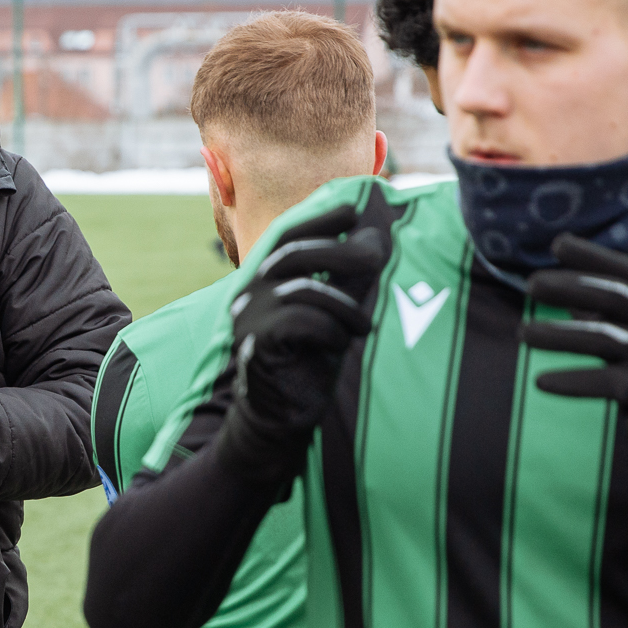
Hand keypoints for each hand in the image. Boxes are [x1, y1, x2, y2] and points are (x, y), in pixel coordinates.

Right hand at [212, 204, 385, 481]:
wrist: (279, 417)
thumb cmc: (308, 362)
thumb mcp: (333, 313)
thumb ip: (346, 280)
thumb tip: (375, 240)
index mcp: (265, 278)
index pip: (289, 235)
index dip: (320, 219)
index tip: (354, 210)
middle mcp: (250, 291)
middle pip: (296, 253)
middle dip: (343, 250)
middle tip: (378, 257)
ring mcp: (249, 316)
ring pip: (304, 288)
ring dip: (344, 304)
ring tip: (363, 326)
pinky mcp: (256, 342)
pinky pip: (301, 321)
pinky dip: (330, 330)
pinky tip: (340, 345)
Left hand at [520, 234, 627, 524]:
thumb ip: (615, 320)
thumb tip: (571, 301)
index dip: (595, 256)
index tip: (558, 245)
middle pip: (615, 297)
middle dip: (570, 287)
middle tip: (530, 286)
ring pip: (603, 338)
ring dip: (557, 335)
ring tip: (522, 334)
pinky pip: (604, 383)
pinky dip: (571, 381)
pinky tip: (541, 381)